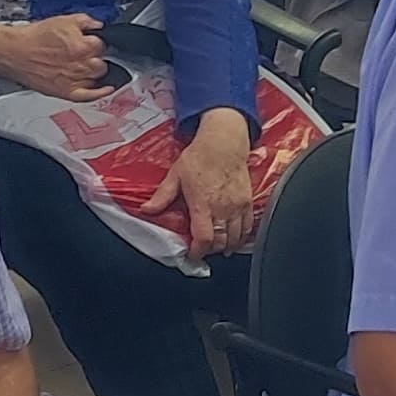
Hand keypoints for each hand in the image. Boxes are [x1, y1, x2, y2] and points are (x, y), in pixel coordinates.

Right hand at [0, 13, 109, 96]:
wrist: (14, 52)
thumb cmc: (35, 37)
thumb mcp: (64, 20)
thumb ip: (87, 22)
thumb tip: (99, 26)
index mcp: (84, 46)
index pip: (103, 44)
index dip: (95, 42)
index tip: (89, 42)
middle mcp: (83, 65)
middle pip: (102, 63)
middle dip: (95, 57)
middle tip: (82, 53)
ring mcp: (76, 80)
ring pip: (98, 78)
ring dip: (94, 72)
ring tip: (80, 66)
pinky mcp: (67, 92)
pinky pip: (90, 96)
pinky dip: (100, 93)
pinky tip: (107, 89)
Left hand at [158, 111, 257, 252]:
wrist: (224, 142)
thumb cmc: (200, 156)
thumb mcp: (175, 175)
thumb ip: (162, 196)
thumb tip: (147, 210)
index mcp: (203, 203)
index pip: (204, 238)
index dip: (198, 251)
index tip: (192, 254)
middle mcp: (222, 207)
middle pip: (220, 242)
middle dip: (210, 250)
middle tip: (202, 249)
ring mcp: (237, 206)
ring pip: (235, 238)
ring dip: (225, 246)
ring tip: (216, 247)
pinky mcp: (248, 202)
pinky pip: (248, 227)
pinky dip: (241, 237)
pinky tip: (234, 239)